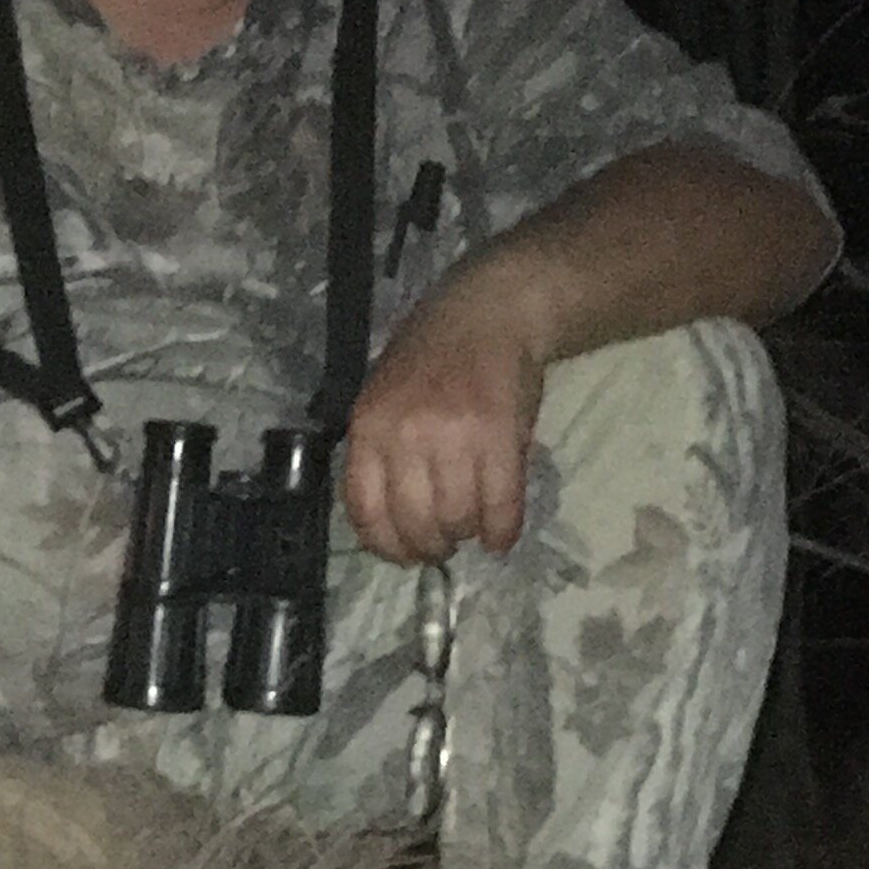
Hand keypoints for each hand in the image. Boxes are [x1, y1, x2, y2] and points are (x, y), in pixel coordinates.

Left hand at [343, 278, 546, 564]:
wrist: (490, 313)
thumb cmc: (432, 358)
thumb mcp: (382, 398)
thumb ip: (378, 453)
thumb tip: (386, 524)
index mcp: (370, 427)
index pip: (366, 511)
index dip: (385, 546)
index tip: (402, 555)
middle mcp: (406, 435)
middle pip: (415, 523)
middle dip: (431, 547)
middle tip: (443, 545)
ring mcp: (454, 436)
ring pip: (458, 518)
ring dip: (466, 534)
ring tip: (471, 526)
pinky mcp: (500, 437)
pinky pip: (500, 506)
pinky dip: (501, 532)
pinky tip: (499, 536)